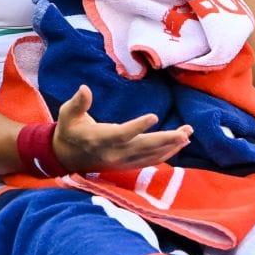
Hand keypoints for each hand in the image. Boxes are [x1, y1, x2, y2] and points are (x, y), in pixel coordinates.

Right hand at [52, 85, 190, 172]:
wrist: (66, 157)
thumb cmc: (69, 130)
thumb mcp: (68, 114)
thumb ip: (78, 103)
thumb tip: (84, 88)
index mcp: (99, 139)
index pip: (121, 134)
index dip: (137, 127)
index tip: (154, 117)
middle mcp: (113, 154)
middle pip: (143, 148)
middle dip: (165, 140)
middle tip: (185, 133)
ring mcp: (122, 162)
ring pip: (151, 156)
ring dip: (171, 146)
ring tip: (188, 134)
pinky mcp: (128, 165)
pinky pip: (151, 161)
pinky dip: (166, 154)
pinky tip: (179, 144)